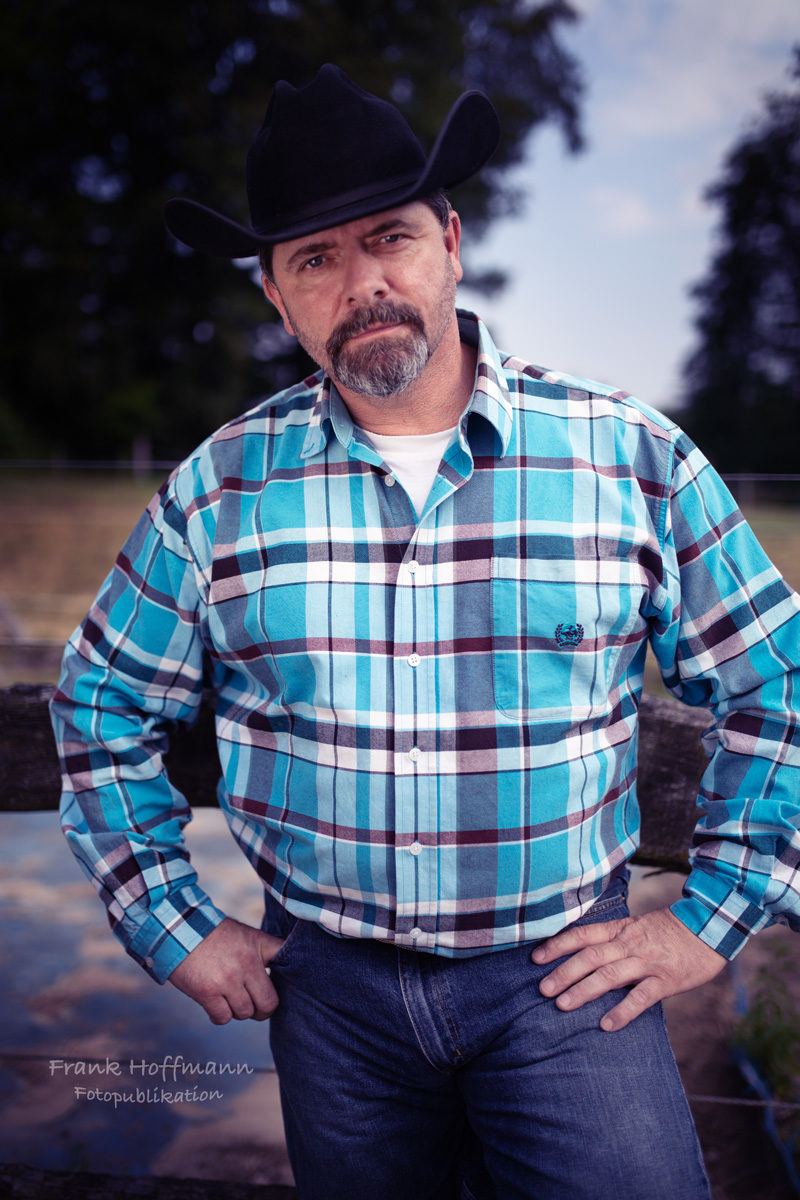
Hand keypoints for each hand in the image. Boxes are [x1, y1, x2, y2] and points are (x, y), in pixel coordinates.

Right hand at [168, 917, 283, 1024]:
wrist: (180, 930)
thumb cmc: (215, 934)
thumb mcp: (246, 935)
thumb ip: (266, 950)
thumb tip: (286, 964)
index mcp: (258, 948)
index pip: (286, 962)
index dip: (290, 978)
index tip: (282, 985)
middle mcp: (246, 965)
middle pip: (268, 1004)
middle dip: (263, 1010)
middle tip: (256, 1007)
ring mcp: (227, 980)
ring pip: (245, 1013)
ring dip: (239, 1011)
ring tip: (231, 999)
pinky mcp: (207, 993)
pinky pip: (223, 1017)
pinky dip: (221, 1015)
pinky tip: (217, 1005)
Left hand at [531, 906, 726, 1031]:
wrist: (710, 926)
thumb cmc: (670, 930)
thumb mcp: (638, 926)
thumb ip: (614, 939)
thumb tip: (585, 955)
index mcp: (621, 930)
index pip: (583, 935)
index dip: (558, 946)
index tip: (535, 958)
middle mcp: (630, 944)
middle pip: (590, 956)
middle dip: (564, 973)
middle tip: (542, 989)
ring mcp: (648, 962)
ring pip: (610, 975)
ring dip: (584, 990)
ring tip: (562, 1005)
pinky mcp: (667, 980)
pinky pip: (641, 997)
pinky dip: (623, 1011)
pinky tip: (606, 1024)